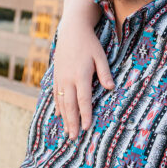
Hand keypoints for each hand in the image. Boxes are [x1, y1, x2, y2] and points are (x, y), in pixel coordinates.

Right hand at [53, 18, 114, 139]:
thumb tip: (111, 88)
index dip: (85, 115)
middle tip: (74, 137)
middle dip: (72, 122)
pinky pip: (55, 94)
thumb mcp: (101, 56)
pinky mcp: (56, 75)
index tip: (87, 128)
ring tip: (67, 131)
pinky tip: (59, 115)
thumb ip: (105, 73)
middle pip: (69, 105)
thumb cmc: (89, 43)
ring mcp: (60, 77)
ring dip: (64, 118)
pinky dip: (57, 106)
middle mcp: (68, 79)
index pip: (83, 99)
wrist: (71, 30)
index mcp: (81, 75)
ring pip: (61, 102)